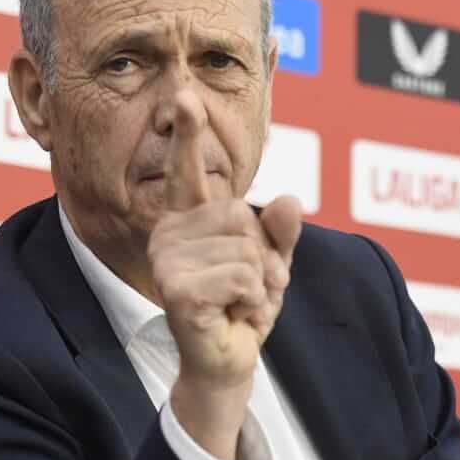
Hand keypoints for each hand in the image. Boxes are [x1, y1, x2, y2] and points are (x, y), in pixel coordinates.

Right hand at [148, 93, 301, 459]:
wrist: (228, 361)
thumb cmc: (242, 308)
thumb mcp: (271, 262)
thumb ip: (281, 231)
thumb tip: (291, 200)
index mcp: (188, 220)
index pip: (188, 172)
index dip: (190, 134)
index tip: (186, 97)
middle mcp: (169, 234)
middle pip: (242, 217)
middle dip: (262, 256)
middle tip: (248, 287)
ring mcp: (168, 261)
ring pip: (246, 248)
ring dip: (259, 282)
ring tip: (238, 302)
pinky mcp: (177, 289)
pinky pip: (243, 276)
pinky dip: (252, 301)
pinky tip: (233, 316)